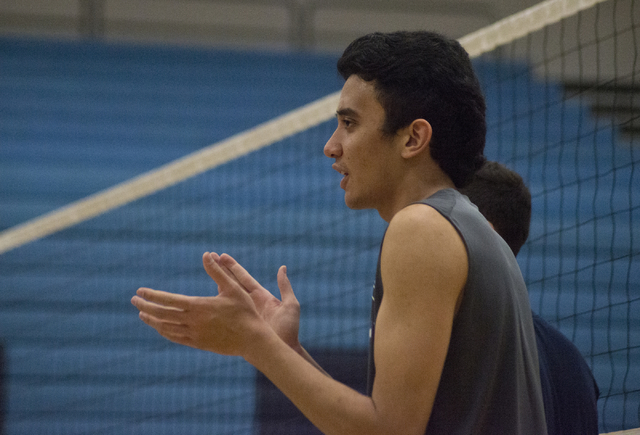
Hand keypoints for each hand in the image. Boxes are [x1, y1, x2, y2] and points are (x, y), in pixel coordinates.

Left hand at [131, 252, 265, 355]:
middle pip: (162, 315)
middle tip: (134, 301)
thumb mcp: (233, 288)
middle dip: (146, 307)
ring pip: (166, 328)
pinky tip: (159, 327)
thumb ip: (217, 271)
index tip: (140, 291)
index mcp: (199, 306)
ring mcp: (194, 335)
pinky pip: (175, 338)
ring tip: (142, 314)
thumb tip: (206, 254)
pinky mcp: (198, 344)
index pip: (169, 300)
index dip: (153, 295)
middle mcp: (193, 322)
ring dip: (152, 320)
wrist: (252, 339)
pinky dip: (164, 332)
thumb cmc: (244, 311)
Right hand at [209, 253, 301, 351]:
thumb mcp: (291, 305)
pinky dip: (215, 304)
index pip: (244, 278)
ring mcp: (243, 313)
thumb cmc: (290, 329)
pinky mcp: (238, 324)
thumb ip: (285, 286)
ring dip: (216, 284)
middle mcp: (250, 302)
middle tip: (210, 257)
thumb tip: (282, 267)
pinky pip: (225, 312)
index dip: (233, 267)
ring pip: (227, 295)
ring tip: (206, 272)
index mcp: (261, 296)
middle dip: (222, 270)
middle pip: (233, 283)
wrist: (283, 350)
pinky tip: (205, 298)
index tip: (222, 256)